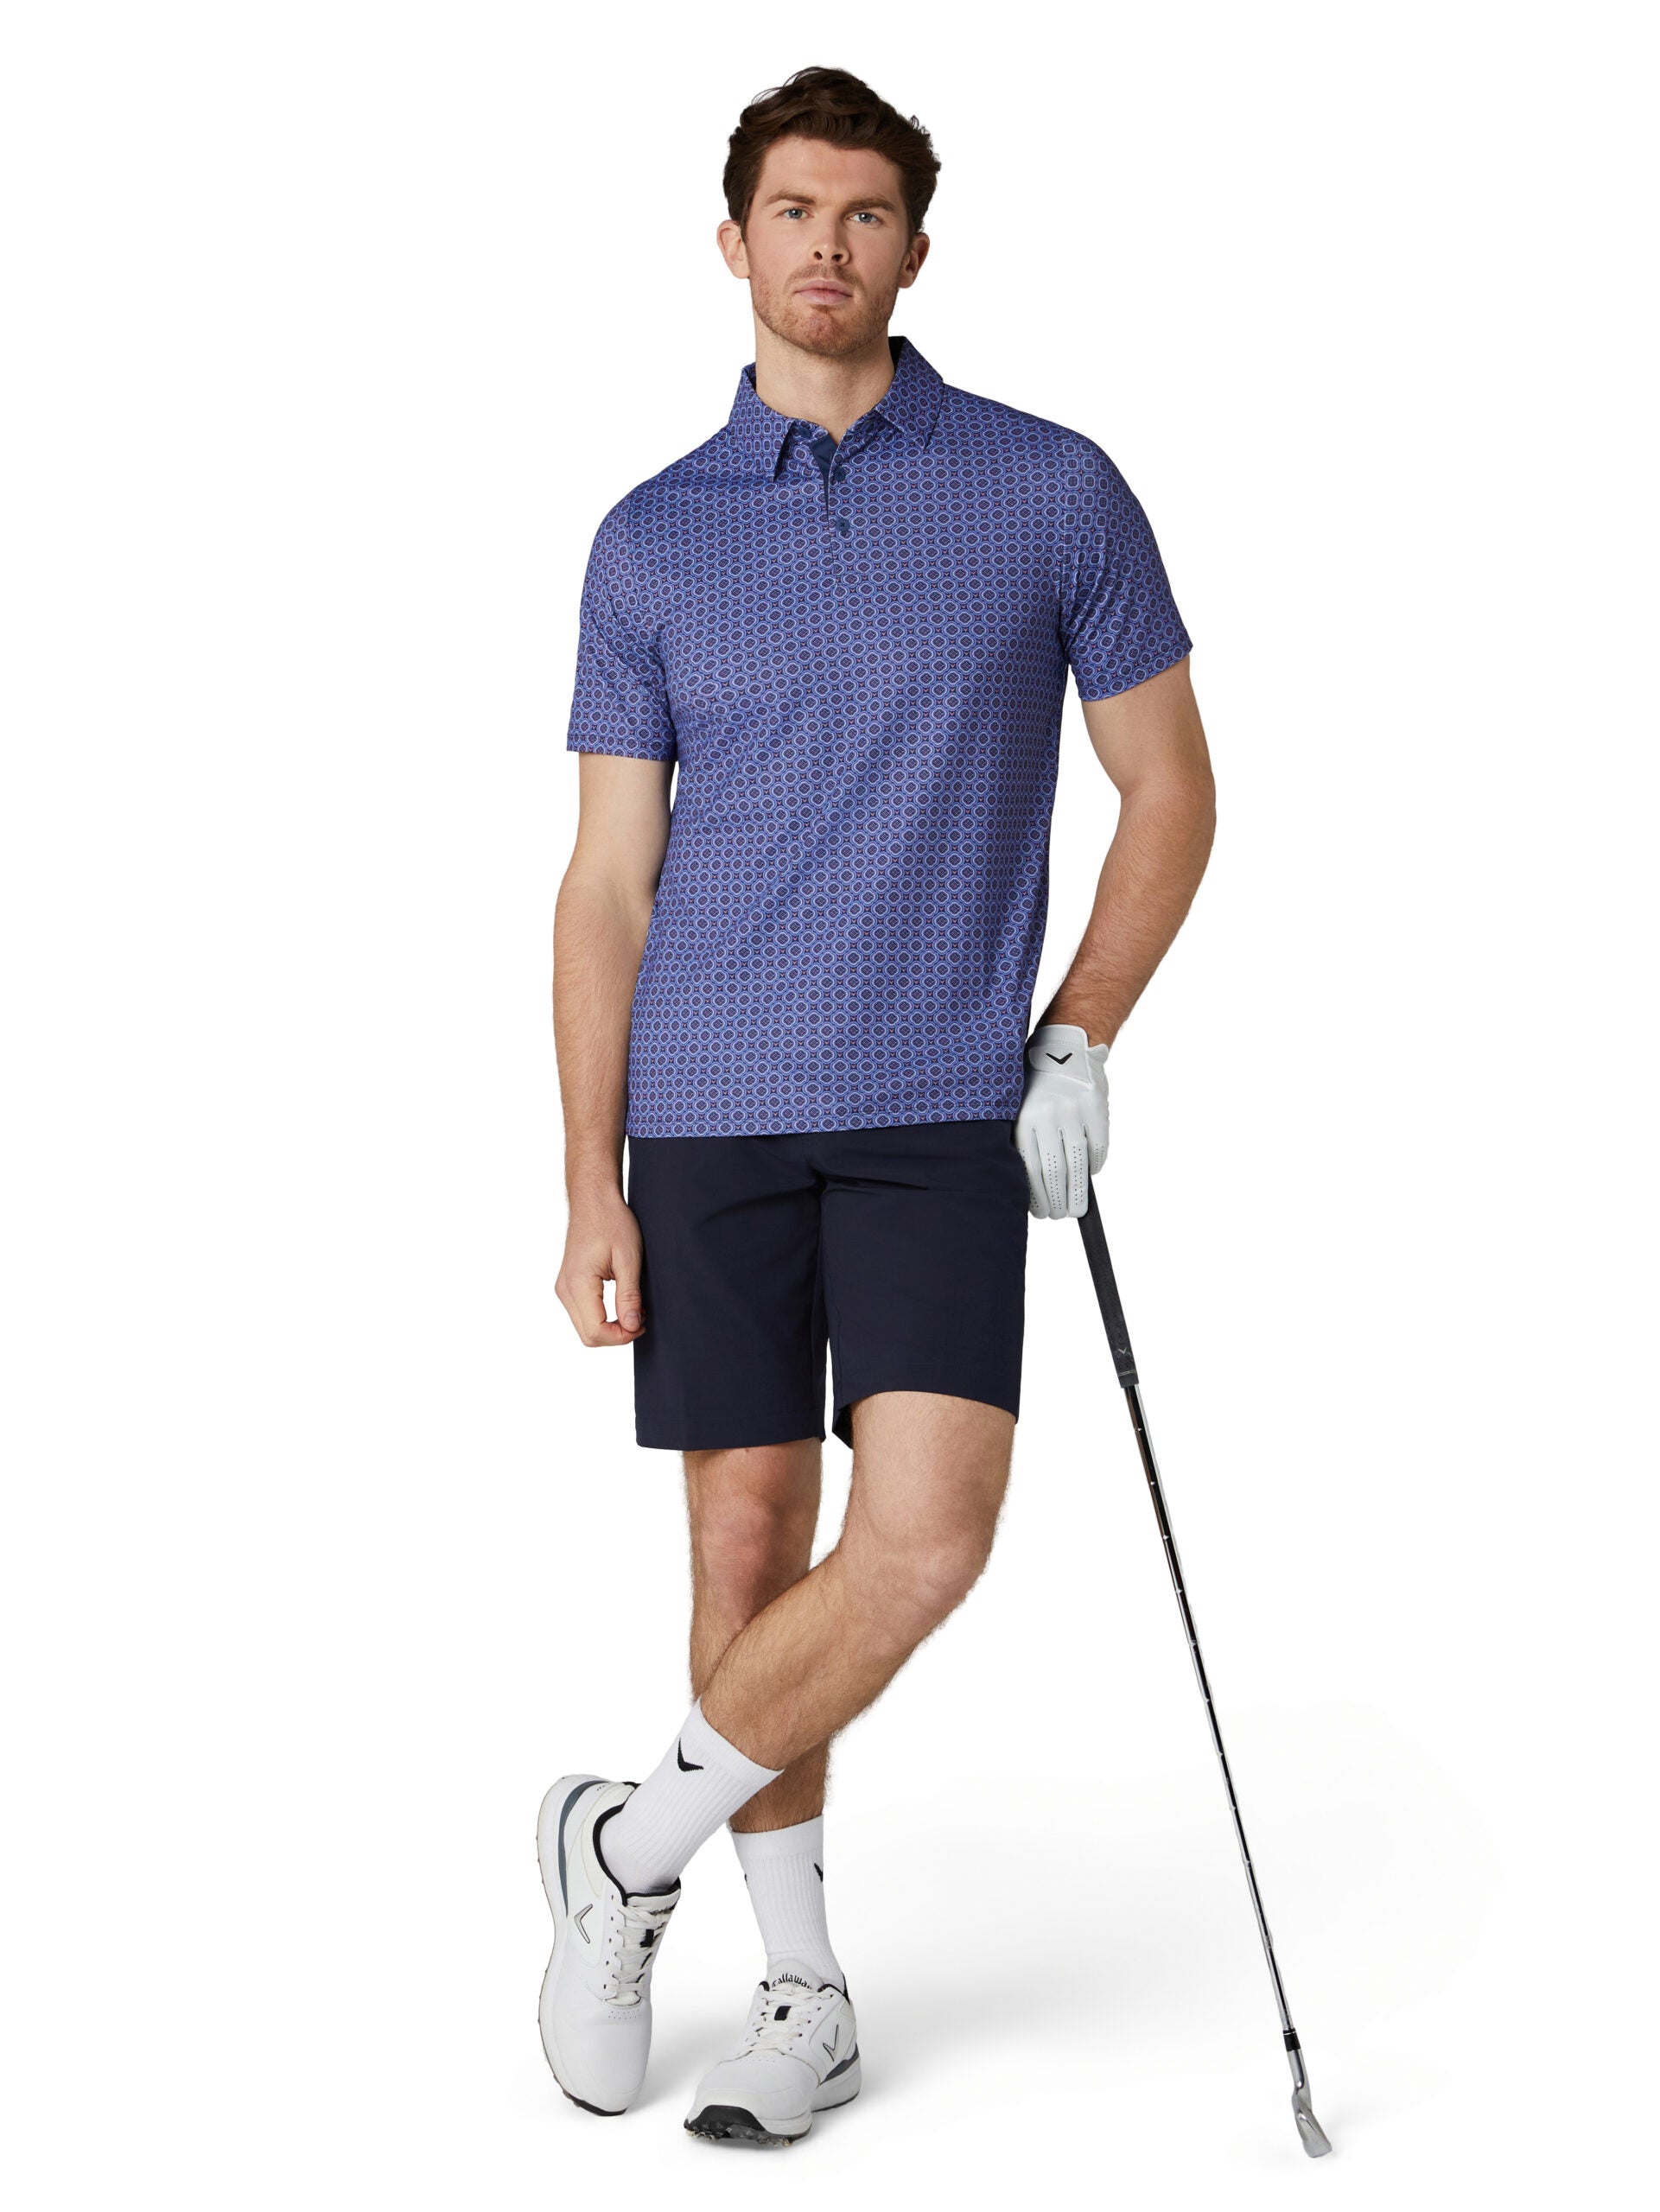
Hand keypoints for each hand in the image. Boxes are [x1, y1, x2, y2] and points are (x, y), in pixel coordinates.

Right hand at [556, 1188, 645, 1344]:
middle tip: (640, 1318)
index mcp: (578, 1284)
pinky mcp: (568, 1284)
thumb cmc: (612, 1222)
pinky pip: (583, 1313)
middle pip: (588, 1336)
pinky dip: (602, 1317)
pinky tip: (621, 1302)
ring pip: (585, 1327)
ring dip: (610, 1327)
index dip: (622, 1336)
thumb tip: (631, 1326)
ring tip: (633, 1308)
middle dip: (616, 1335)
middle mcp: (565, 1290)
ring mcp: (564, 1288)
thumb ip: (629, 1296)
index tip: (642, 1323)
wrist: (593, 1200)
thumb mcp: (628, 1259)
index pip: (596, 1331)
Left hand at [1014, 1022, 1109, 1218]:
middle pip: (1055, 1171)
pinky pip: (1099, 1147)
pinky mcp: (1097, 1108)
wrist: (1064, 1047)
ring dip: (1078, 1193)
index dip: (1037, 1197)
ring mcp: (1075, 1111)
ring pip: (1079, 1164)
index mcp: (1024, 1117)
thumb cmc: (1035, 1084)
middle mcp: (1049, 1114)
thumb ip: (1022, 1140)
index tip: (1040, 1213)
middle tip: (1059, 1216)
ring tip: (1076, 1210)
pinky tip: (1089, 1176)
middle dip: (1058, 1201)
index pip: (1031, 1169)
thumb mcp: (1018, 1106)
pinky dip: (1095, 1166)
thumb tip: (1029, 1188)